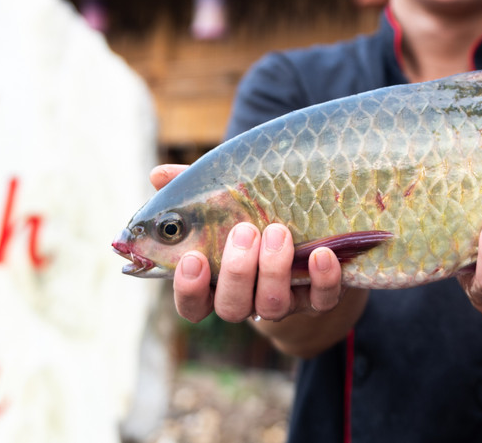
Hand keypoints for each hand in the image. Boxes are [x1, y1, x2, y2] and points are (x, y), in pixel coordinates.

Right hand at [147, 165, 344, 323]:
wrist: (307, 239)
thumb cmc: (253, 220)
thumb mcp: (223, 203)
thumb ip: (191, 192)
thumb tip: (158, 175)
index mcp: (217, 285)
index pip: (192, 305)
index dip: (189, 289)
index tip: (194, 258)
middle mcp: (247, 301)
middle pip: (232, 307)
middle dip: (237, 270)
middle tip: (246, 231)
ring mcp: (283, 302)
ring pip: (273, 305)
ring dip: (274, 269)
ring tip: (279, 231)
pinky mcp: (318, 299)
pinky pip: (321, 300)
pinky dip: (323, 279)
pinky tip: (322, 253)